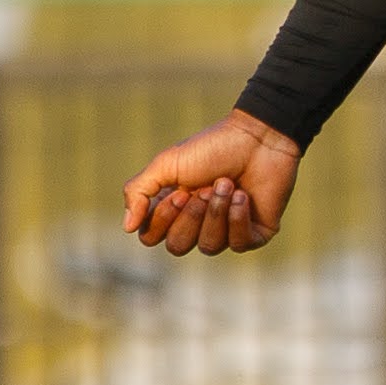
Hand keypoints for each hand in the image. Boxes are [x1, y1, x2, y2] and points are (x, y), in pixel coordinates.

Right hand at [120, 111, 302, 255]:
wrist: (259, 137)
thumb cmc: (213, 147)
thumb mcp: (167, 164)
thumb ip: (138, 191)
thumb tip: (127, 227)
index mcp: (174, 208)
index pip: (151, 237)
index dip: (163, 219)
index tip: (179, 191)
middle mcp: (197, 224)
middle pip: (177, 246)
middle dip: (190, 217)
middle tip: (203, 188)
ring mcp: (226, 231)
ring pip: (208, 247)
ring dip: (216, 212)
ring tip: (228, 184)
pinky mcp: (254, 234)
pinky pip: (238, 245)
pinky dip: (237, 218)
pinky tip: (244, 196)